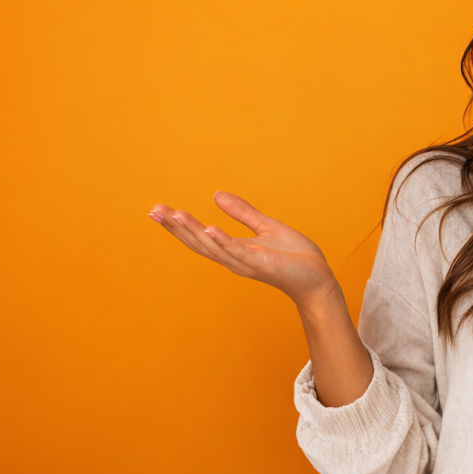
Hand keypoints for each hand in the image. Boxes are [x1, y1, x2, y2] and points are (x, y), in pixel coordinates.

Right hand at [149, 192, 337, 307]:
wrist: (318, 278)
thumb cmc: (294, 257)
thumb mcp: (265, 227)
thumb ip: (242, 213)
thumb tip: (216, 195)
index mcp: (233, 250)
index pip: (199, 237)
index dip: (177, 225)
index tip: (157, 210)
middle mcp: (234, 259)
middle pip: (198, 243)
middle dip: (175, 227)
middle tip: (154, 211)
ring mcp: (246, 263)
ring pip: (213, 247)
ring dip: (193, 231)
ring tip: (174, 214)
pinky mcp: (262, 264)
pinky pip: (238, 252)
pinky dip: (223, 241)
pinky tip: (209, 228)